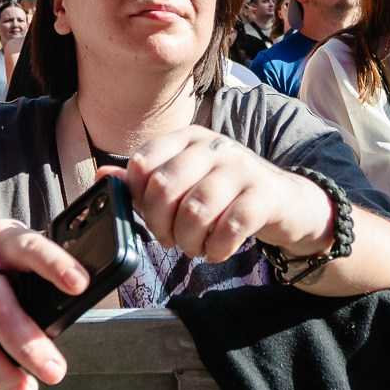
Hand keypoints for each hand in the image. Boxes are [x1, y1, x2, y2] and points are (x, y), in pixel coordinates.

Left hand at [120, 126, 329, 262]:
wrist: (285, 201)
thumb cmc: (226, 194)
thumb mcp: (185, 180)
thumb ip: (145, 181)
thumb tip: (103, 177)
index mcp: (187, 138)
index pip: (143, 162)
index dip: (138, 198)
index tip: (151, 216)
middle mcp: (213, 145)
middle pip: (164, 187)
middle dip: (160, 224)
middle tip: (170, 238)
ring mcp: (241, 167)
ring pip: (195, 210)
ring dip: (188, 240)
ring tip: (195, 246)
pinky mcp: (264, 194)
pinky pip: (229, 227)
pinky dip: (216, 248)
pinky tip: (217, 251)